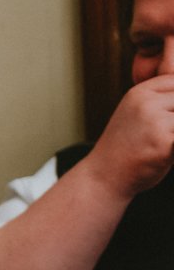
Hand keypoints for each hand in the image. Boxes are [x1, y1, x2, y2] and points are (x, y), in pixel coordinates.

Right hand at [83, 73, 173, 199]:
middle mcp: (146, 102)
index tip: (163, 122)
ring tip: (163, 144)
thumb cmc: (127, 148)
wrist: (105, 175)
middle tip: (163, 134)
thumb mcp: (139, 115)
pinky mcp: (164, 140)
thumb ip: (162, 103)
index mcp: (139, 93)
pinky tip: (164, 153)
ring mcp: (154, 120)